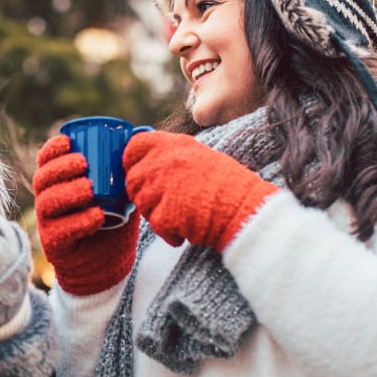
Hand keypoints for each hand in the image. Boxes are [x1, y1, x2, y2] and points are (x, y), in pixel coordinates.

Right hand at [32, 134, 138, 295]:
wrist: (109, 262)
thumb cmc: (113, 220)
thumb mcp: (120, 191)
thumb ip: (126, 168)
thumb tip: (142, 134)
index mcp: (58, 183)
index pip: (45, 161)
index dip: (52, 149)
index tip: (68, 141)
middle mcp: (48, 200)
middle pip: (42, 179)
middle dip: (60, 168)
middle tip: (83, 163)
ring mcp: (48, 223)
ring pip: (48, 203)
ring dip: (68, 193)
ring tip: (90, 189)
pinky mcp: (55, 245)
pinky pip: (61, 231)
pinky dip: (80, 222)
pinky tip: (97, 216)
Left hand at [123, 131, 278, 251]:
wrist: (245, 209)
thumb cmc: (229, 185)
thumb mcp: (200, 156)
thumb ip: (171, 156)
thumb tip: (147, 163)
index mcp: (173, 145)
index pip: (134, 146)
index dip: (131, 161)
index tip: (138, 171)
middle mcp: (163, 162)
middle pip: (133, 180)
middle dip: (144, 194)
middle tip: (167, 202)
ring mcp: (160, 188)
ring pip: (141, 204)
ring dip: (157, 213)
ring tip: (183, 214)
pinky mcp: (163, 214)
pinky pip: (155, 225)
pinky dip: (169, 232)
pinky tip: (188, 228)